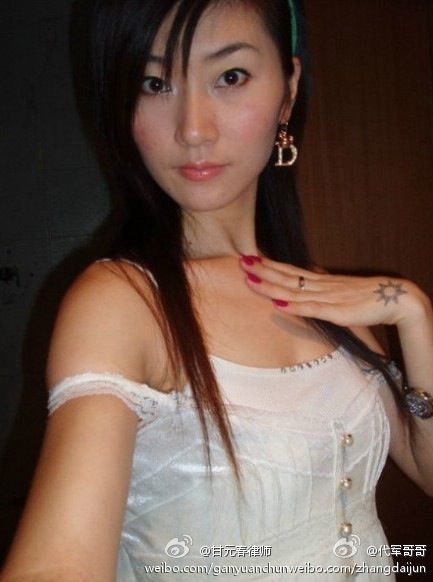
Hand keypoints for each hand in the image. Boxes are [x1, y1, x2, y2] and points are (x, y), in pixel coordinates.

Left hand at [239, 254, 428, 327]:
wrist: (395, 299)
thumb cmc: (366, 297)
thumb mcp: (337, 292)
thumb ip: (319, 291)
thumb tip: (300, 288)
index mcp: (320, 281)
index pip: (289, 271)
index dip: (269, 265)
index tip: (250, 258)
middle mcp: (320, 286)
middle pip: (287, 276)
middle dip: (263, 270)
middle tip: (241, 261)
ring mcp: (328, 297)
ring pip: (294, 290)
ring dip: (271, 285)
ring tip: (250, 279)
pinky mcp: (338, 312)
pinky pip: (313, 309)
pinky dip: (295, 306)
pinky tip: (279, 304)